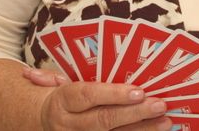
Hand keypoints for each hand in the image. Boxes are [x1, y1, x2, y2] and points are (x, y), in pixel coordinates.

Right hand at [24, 68, 169, 130]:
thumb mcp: (52, 82)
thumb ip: (53, 75)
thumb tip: (33, 73)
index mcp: (63, 101)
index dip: (114, 94)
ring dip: (143, 129)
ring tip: (165, 121)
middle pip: (104, 120)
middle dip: (135, 113)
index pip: (88, 96)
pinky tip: (155, 130)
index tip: (139, 91)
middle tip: (159, 104)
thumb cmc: (60, 95)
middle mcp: (71, 124)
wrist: (44, 121)